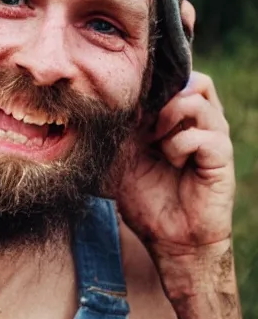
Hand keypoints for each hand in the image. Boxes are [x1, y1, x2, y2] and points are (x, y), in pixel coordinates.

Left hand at [115, 71, 234, 286]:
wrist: (169, 238)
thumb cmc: (143, 198)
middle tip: (139, 125)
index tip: (122, 103)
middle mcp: (196, 122)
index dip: (146, 86)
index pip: (169, 80)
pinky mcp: (221, 155)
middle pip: (188, 80)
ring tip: (154, 144)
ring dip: (166, 119)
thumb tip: (97, 104)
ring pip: (194, 98)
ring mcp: (212, 135)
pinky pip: (202, 134)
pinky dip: (179, 146)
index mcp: (173, 119)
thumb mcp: (118, 159)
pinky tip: (171, 163)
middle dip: (157, 99)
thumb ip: (114, 131)